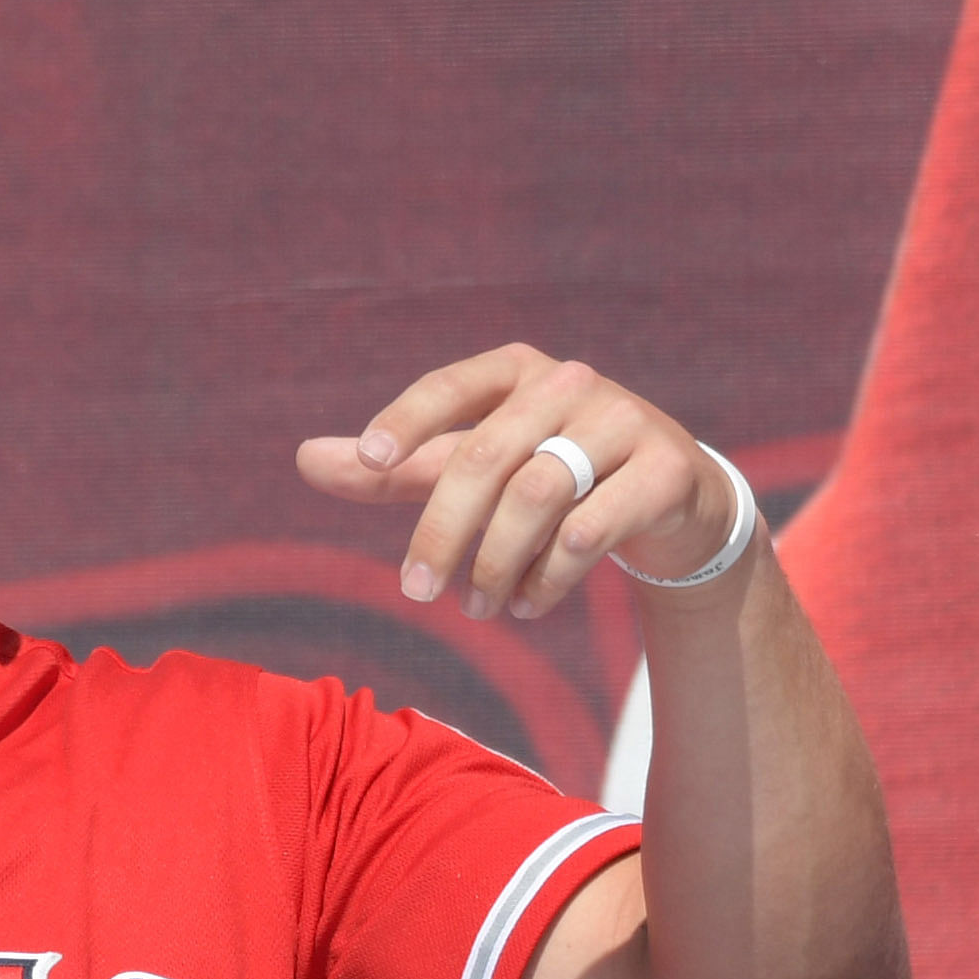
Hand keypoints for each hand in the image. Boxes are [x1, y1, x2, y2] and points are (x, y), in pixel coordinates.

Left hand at [297, 345, 737, 619]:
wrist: (674, 498)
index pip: (451, 387)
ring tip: (476, 608)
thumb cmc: (555, 474)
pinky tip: (528, 605)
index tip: (368, 462)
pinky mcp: (663, 471)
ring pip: (538, 496)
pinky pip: (591, 530)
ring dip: (496, 563)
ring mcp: (624, 421)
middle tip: (416, 592)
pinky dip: (548, 578)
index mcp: (517, 370)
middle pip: (487, 456)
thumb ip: (402, 466)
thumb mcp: (478, 465)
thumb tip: (304, 458)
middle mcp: (571, 384)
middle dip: (444, 531)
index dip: (407, 419)